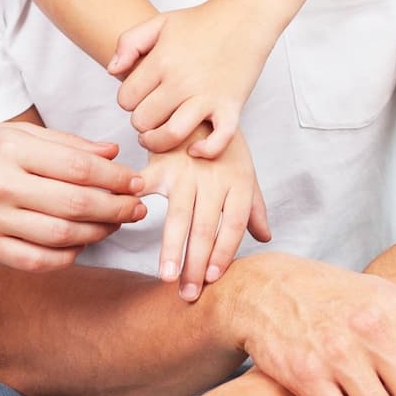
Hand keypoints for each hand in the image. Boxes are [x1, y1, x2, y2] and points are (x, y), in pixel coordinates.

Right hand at [0, 121, 146, 272]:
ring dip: (98, 233)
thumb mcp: (8, 131)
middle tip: (138, 207)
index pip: (78, 167)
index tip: (138, 181)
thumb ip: (61, 143)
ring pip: (61, 236)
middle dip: (116, 207)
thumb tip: (111, 153)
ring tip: (114, 223)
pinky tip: (80, 244)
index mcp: (7, 149)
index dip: (116, 177)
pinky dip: (67, 256)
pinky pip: (37, 261)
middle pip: (75, 204)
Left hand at [108, 1, 274, 156]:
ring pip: (171, 135)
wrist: (245, 18)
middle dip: (141, 121)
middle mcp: (182, 81)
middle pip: (143, 120)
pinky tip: (194, 148)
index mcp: (162, 60)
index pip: (126, 99)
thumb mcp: (159, 23)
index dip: (128, 101)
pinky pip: (218, 141)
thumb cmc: (201, 22)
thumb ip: (128, 43)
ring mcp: (208, 96)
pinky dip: (205, 150)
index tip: (139, 97)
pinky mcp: (232, 107)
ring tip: (156, 137)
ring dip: (158, 142)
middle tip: (149, 114)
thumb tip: (112, 72)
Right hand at [141, 129, 271, 300]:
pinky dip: (135, 201)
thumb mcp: (244, 171)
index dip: (224, 253)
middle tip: (187, 294)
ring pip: (179, 215)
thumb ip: (253, 206)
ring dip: (172, 248)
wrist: (199, 101)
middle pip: (207, 227)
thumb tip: (265, 237)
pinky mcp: (161, 161)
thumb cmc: (221, 144)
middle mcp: (215, 179)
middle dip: (196, 264)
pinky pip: (146, 184)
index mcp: (239, 184)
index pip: (234, 225)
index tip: (212, 279)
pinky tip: (130, 221)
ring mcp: (186, 170)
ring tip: (166, 276)